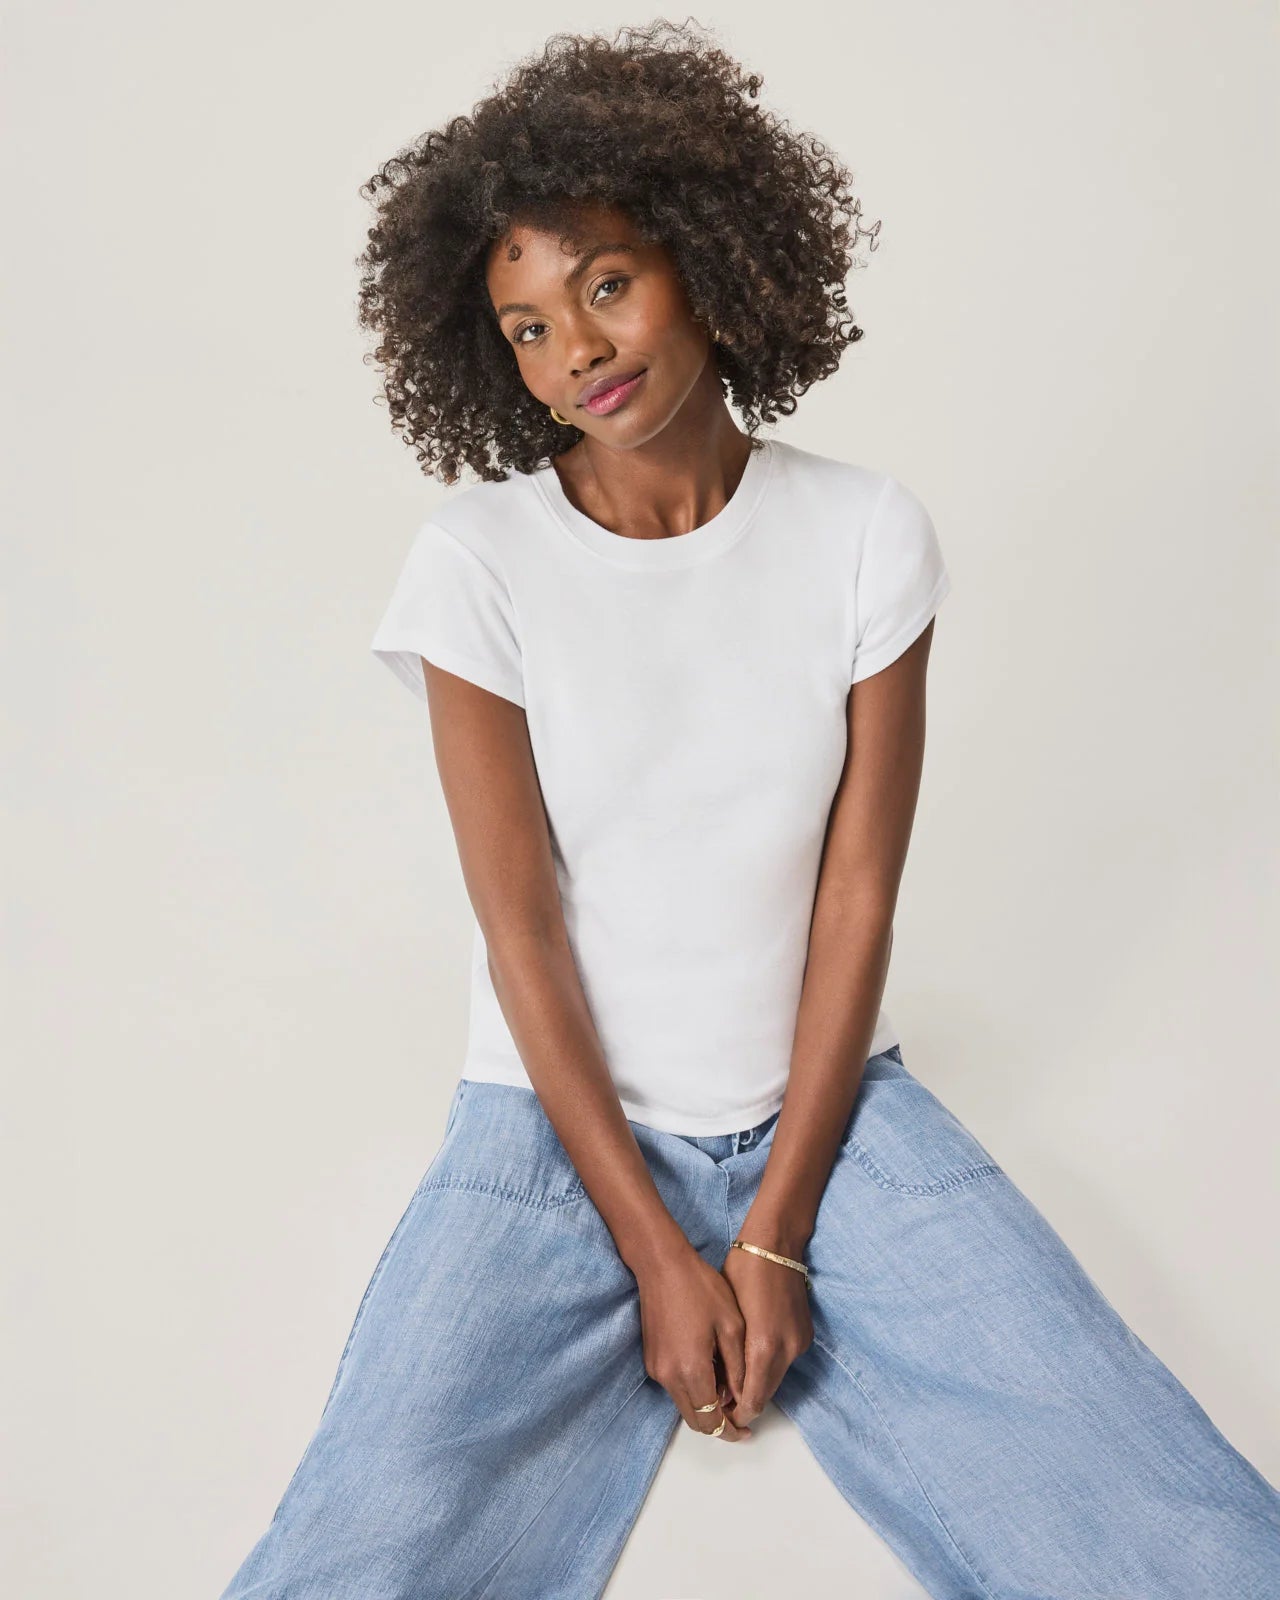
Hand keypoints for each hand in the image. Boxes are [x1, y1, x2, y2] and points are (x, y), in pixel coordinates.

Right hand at [632, 1243, 753, 1440]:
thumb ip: (737, 1367)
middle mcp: (669, 1376)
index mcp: (692, 1370)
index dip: (730, 1432)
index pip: (711, 1420)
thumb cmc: (700, 1288)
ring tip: (729, 1389)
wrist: (661, 1264)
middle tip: (740, 1420)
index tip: (746, 1433)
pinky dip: (692, 1390)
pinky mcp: (651, 1358)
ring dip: (705, 1407)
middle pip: (694, 1420)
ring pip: (683, 1404)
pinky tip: (710, 1371)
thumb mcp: (730, 1325)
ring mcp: (656, 1368)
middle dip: (717, 1426)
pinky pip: (674, 1387)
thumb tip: (741, 1399)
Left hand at [718, 1240, 812, 1427]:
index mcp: (763, 1346)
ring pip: (776, 1378)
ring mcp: (799, 1342)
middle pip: (766, 1394)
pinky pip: (785, 1360)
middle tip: (725, 1404)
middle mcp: (787, 1349)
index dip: (737, 1414)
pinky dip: (770, 1365)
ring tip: (734, 1380)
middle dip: (747, 1403)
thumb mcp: (727, 1314)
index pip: (752, 1399)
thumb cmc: (743, 1271)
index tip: (722, 1417)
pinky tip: (753, 1356)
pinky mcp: (806, 1334)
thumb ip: (728, 1353)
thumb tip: (721, 1382)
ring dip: (758, 1384)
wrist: (776, 1243)